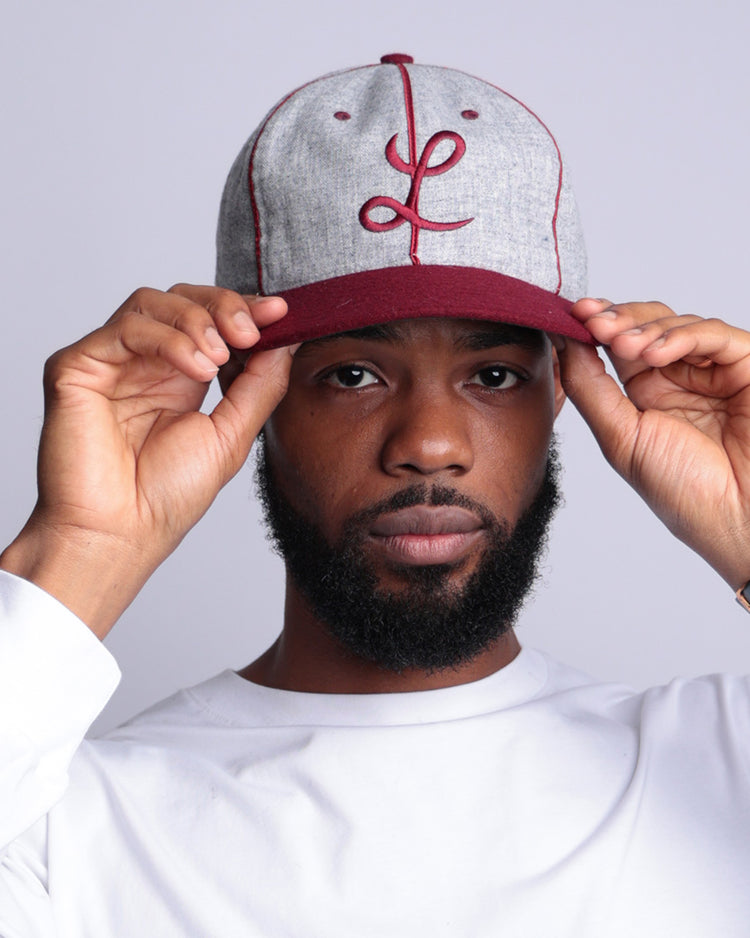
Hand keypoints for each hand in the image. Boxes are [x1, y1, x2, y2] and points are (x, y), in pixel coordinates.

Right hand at [0, 284, 292, 635]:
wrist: (122, 533)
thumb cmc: (167, 497)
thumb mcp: (231, 434)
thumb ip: (259, 385)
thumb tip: (287, 339)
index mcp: (178, 378)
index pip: (209, 320)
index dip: (244, 309)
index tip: (280, 311)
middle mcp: (143, 364)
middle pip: (182, 299)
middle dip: (224, 306)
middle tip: (250, 331)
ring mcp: (110, 363)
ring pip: (153, 302)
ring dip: (197, 322)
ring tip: (219, 359)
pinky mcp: (77, 366)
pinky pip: (127, 328)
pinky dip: (169, 340)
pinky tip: (197, 369)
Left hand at [556, 298, 749, 588]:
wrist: (741, 522)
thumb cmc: (685, 494)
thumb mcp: (621, 438)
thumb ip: (591, 388)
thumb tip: (562, 342)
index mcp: (648, 397)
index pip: (618, 344)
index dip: (596, 324)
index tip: (572, 313)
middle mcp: (681, 380)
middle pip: (647, 325)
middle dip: (617, 318)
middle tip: (593, 320)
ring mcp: (715, 373)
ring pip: (678, 324)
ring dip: (644, 328)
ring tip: (623, 345)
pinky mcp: (748, 369)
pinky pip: (715, 336)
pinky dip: (682, 336)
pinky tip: (655, 353)